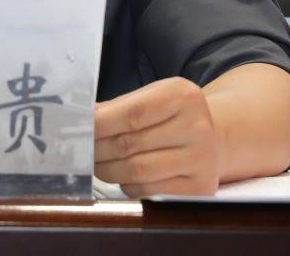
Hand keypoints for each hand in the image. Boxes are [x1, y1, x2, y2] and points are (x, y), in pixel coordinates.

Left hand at [93, 77, 218, 196]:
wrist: (211, 137)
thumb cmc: (171, 116)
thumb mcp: (150, 97)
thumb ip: (117, 107)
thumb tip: (82, 120)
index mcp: (183, 96)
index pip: (132, 114)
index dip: (99, 125)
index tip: (78, 130)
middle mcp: (197, 127)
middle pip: (130, 144)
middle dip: (97, 149)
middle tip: (81, 150)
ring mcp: (201, 160)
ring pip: (137, 171)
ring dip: (108, 170)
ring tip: (98, 163)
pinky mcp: (199, 187)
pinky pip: (149, 191)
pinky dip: (128, 185)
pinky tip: (125, 175)